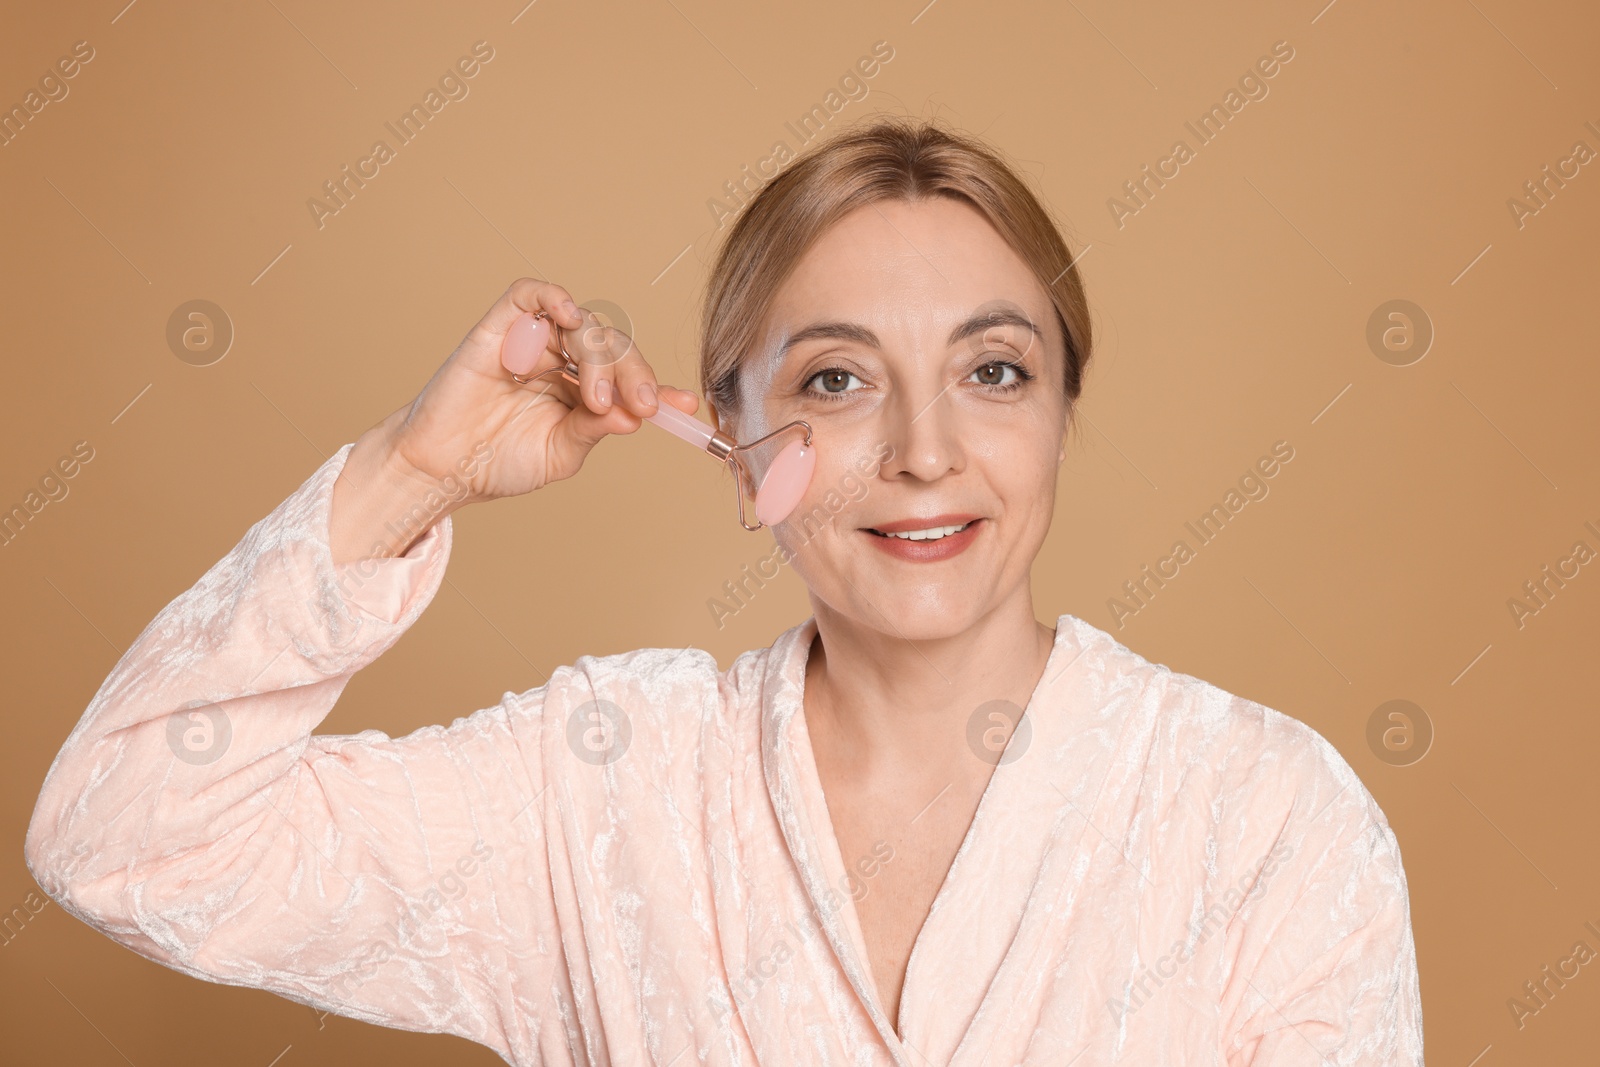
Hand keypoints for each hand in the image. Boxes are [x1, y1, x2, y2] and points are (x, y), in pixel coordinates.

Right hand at [330, 279, 700, 562]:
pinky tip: (571, 317)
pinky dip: (554, 298)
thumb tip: (632, 414)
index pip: (629, 379)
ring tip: (594, 398)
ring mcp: (533, 342)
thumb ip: (593, 429)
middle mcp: (562, 362)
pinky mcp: (501, 327)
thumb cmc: (497, 462)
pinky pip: (531, 295)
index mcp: (581, 392)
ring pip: (583, 325)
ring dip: (600, 357)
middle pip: (613, 348)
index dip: (658, 388)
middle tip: (640, 405)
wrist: (443, 468)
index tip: (685, 406)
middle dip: (634, 375)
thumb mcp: (559, 454)